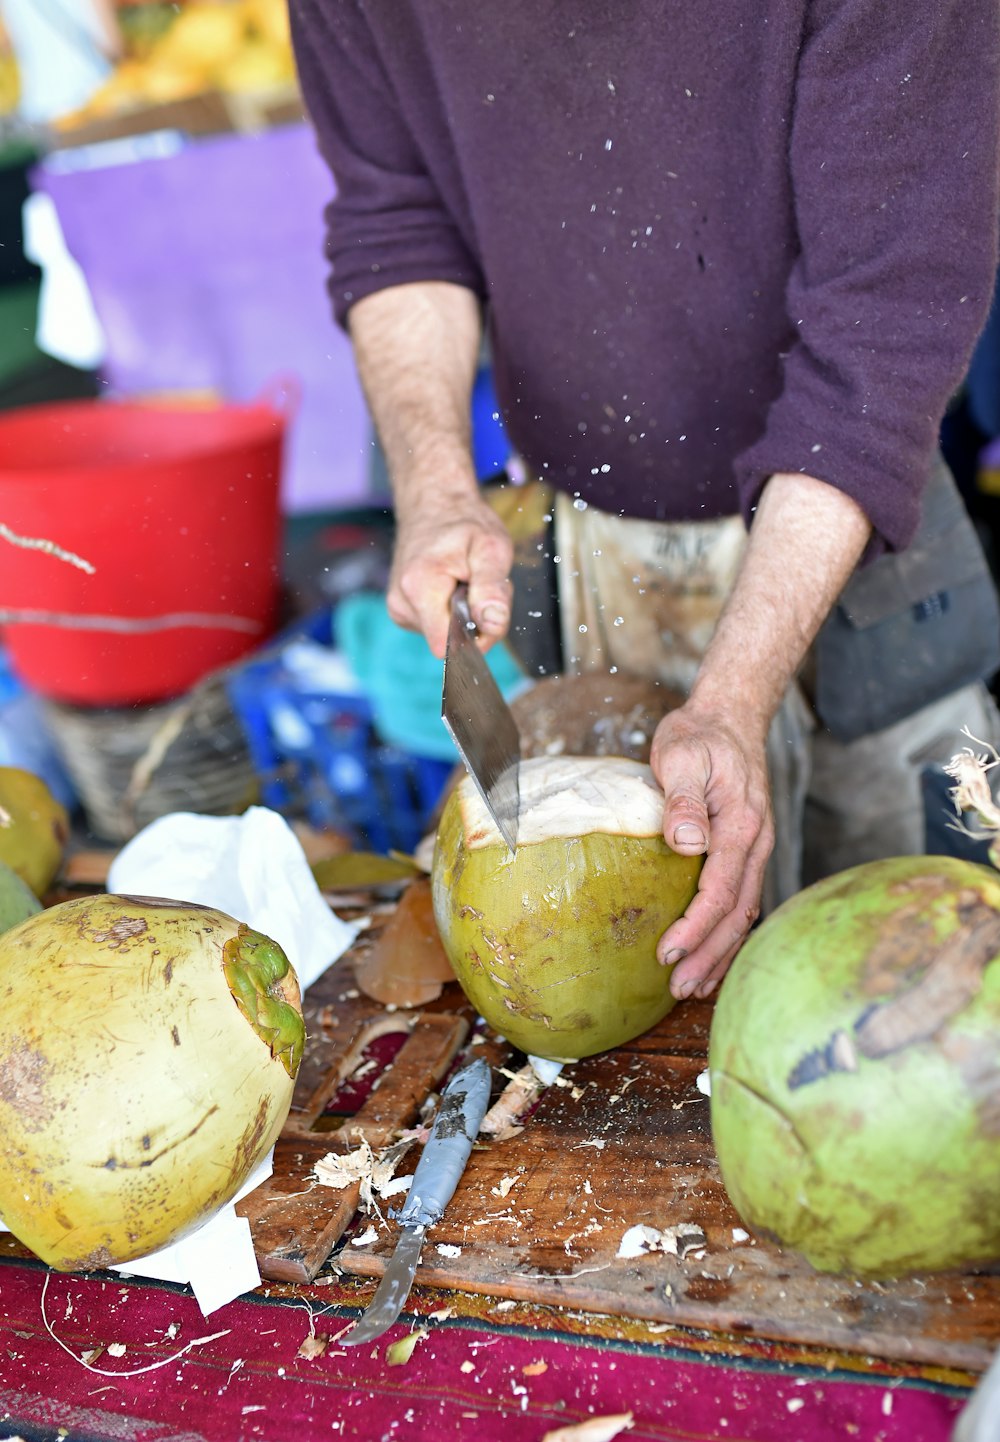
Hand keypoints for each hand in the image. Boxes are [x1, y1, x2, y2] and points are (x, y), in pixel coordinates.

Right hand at [387, 490, 514, 657]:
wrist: (434, 503)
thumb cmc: (464, 523)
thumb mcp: (491, 549)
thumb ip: (492, 590)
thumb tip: (493, 625)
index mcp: (419, 589)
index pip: (447, 646)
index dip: (475, 637)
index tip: (486, 609)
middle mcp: (401, 603)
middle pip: (448, 641)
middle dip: (474, 621)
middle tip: (480, 583)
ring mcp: (398, 607)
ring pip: (444, 635)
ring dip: (465, 614)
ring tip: (466, 579)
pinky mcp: (402, 609)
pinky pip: (436, 626)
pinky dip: (452, 611)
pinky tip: (454, 584)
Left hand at [649, 702, 773, 1000]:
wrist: (730, 717)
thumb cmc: (699, 736)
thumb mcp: (682, 756)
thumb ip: (684, 800)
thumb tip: (686, 843)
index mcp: (741, 824)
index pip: (720, 891)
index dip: (694, 927)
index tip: (667, 953)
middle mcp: (756, 843)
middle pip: (737, 913)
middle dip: (709, 955)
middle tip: (678, 988)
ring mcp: (756, 849)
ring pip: (744, 913)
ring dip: (720, 952)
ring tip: (694, 987)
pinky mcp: (747, 851)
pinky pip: (742, 900)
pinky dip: (727, 933)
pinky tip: (710, 954)